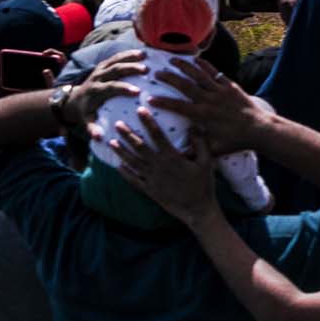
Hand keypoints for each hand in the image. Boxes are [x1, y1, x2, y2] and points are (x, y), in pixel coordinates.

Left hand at [66, 49, 148, 128]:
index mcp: (95, 91)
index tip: (138, 92)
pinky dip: (128, 53)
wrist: (74, 98)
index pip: (109, 88)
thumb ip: (92, 128)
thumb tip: (100, 137)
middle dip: (130, 68)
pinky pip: (116, 56)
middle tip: (146, 70)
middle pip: (114, 70)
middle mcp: (97, 77)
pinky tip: (142, 51)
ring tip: (145, 55)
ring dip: (130, 56)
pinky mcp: (103, 64)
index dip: (123, 89)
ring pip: (116, 60)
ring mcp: (100, 69)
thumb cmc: (86, 111)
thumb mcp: (86, 120)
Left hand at [111, 107, 218, 223]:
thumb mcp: (207, 162)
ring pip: (132, 162)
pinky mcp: (149, 190)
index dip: (148, 122)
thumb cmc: (204, 184)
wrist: (197, 210)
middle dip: (128, 134)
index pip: (157, 135)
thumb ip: (201, 143)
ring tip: (112, 142)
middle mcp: (158, 167)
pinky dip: (124, 173)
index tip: (140, 110)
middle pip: (139, 147)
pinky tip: (118, 166)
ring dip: (121, 151)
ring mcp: (152, 179)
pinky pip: (133, 180)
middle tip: (118, 123)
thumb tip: (194, 126)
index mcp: (172, 158)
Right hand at [149, 58, 270, 154]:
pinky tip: (196, 59)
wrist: (260, 129)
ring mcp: (221, 91)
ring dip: (185, 67)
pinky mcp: (231, 86)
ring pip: (200, 75)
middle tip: (156, 73)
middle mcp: (210, 100)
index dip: (163, 102)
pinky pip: (215, 73)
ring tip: (172, 60)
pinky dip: (205, 65)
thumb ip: (193, 151)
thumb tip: (174, 157)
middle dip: (170, 78)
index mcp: (203, 115)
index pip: (178, 106)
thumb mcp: (212, 149)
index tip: (149, 98)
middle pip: (186, 86)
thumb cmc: (235, 141)